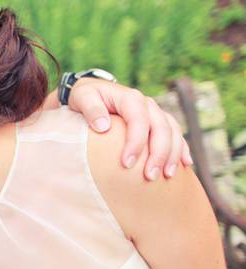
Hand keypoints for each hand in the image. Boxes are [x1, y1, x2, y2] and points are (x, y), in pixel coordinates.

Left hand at [68, 78, 192, 180]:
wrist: (94, 91)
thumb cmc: (86, 96)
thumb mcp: (83, 97)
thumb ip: (91, 109)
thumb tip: (103, 126)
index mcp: (130, 98)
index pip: (138, 120)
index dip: (136, 143)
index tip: (126, 164)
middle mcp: (147, 104)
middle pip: (161, 128)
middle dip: (158, 154)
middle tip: (149, 177)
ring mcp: (155, 113)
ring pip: (173, 132)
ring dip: (173, 154)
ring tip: (167, 176)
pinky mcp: (158, 122)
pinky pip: (176, 134)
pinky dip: (182, 148)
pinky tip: (185, 164)